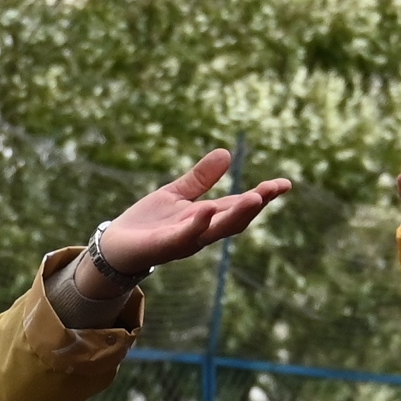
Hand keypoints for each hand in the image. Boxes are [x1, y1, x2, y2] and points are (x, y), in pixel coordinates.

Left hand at [91, 151, 295, 280]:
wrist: (115, 246)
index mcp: (206, 218)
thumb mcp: (176, 193)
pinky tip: (206, 209)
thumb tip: (226, 153)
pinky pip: (183, 237)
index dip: (262, 195)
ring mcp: (183, 241)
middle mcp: (200, 232)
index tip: (285, 184)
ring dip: (235, 216)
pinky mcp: (163, 247)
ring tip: (254, 197)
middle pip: (234, 221)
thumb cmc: (147, 222)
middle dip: (255, 206)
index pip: (239, 206)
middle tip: (273, 190)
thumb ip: (200, 178)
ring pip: (215, 231)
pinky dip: (197, 225)